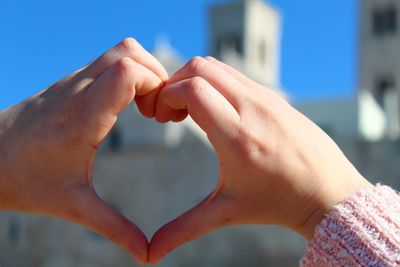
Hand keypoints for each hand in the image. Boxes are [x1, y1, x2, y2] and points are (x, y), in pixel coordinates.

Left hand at [0, 38, 166, 263]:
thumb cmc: (26, 181)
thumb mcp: (74, 206)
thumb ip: (115, 228)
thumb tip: (146, 256)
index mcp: (83, 118)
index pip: (127, 72)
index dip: (156, 86)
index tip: (158, 116)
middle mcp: (78, 91)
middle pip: (129, 52)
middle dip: (157, 76)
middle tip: (157, 111)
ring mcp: (73, 81)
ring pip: (120, 51)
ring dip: (143, 72)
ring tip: (145, 107)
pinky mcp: (70, 82)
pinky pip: (108, 61)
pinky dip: (128, 74)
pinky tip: (126, 105)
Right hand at [148, 57, 371, 263]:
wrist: (329, 193)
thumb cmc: (277, 204)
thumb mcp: (227, 212)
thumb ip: (184, 229)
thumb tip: (151, 256)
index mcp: (237, 137)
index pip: (193, 89)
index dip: (167, 96)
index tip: (162, 117)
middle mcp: (252, 109)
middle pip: (200, 68)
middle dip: (175, 83)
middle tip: (170, 112)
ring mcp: (267, 98)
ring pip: (218, 66)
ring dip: (195, 80)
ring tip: (191, 110)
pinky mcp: (275, 97)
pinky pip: (237, 76)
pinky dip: (215, 82)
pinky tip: (216, 110)